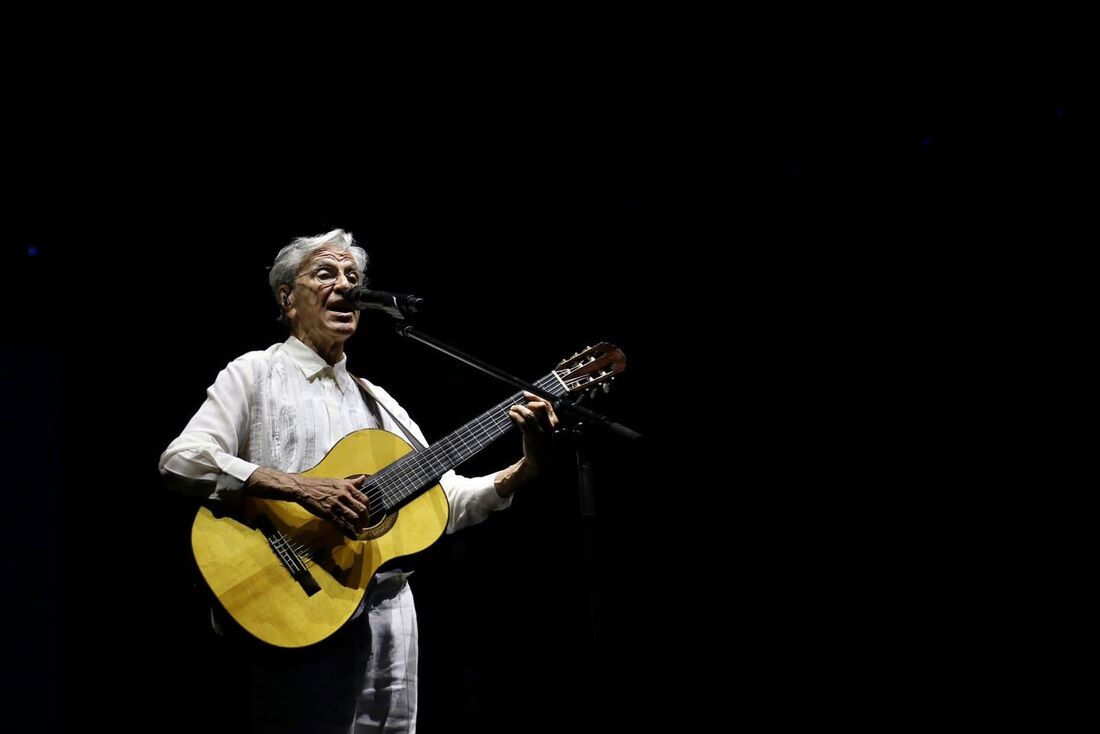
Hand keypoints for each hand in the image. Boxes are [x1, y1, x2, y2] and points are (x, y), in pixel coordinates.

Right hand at [246, 467, 369, 537]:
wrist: (303, 489)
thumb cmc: (320, 484)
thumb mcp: (338, 480)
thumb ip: (352, 482)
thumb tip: (363, 479)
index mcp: (347, 487)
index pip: (364, 499)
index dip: (368, 509)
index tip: (367, 513)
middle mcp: (343, 495)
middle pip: (361, 510)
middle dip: (365, 520)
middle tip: (365, 525)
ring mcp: (336, 505)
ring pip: (353, 518)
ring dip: (358, 526)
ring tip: (359, 531)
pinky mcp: (328, 513)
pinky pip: (341, 524)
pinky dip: (349, 531)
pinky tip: (352, 535)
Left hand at [497, 391, 560, 495]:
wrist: (541, 461)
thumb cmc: (542, 442)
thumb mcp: (546, 428)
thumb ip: (541, 416)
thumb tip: (529, 403)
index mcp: (555, 422)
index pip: (547, 404)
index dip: (535, 397)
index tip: (526, 394)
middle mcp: (549, 426)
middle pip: (540, 407)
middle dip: (529, 403)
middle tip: (520, 405)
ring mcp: (540, 432)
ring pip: (529, 414)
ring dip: (519, 408)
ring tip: (513, 409)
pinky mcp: (531, 437)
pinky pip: (522, 422)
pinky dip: (515, 416)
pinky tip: (511, 415)